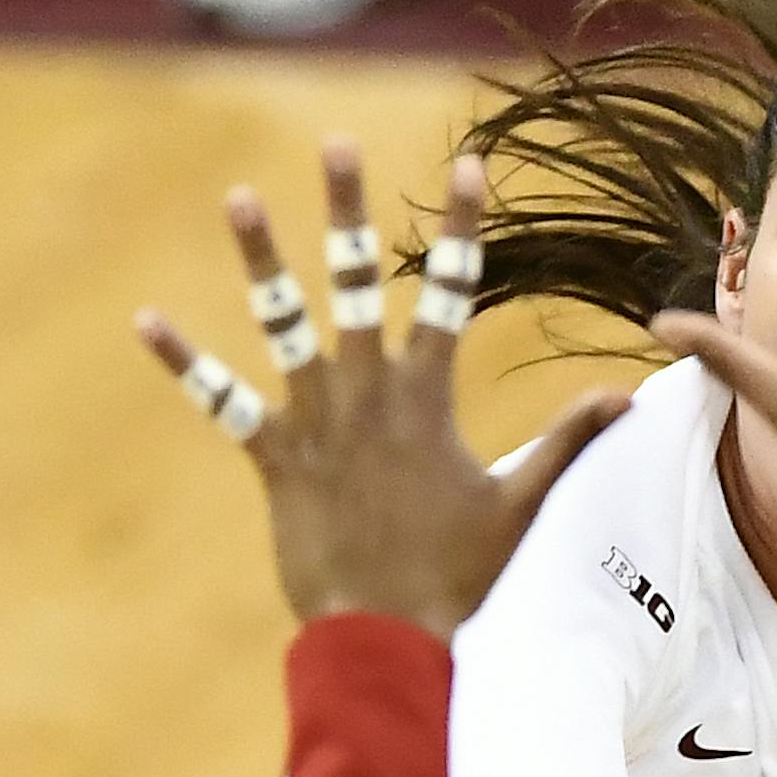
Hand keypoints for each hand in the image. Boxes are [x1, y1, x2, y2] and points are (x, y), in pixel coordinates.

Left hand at [139, 140, 630, 641]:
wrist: (388, 632)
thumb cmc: (460, 573)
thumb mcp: (522, 503)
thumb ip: (570, 441)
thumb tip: (629, 397)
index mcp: (428, 399)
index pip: (451, 293)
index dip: (463, 227)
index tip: (467, 166)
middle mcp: (369, 395)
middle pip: (360, 284)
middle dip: (349, 210)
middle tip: (336, 144)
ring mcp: (317, 423)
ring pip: (285, 324)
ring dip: (263, 259)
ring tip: (241, 198)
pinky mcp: (274, 458)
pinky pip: (223, 402)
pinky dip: (187, 364)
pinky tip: (147, 322)